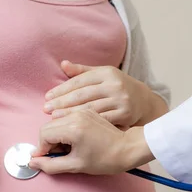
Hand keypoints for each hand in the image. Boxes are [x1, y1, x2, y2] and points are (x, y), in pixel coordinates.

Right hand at [29, 110, 153, 174]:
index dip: (42, 149)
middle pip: (49, 126)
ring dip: (57, 135)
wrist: (128, 149)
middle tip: (60, 154)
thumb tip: (33, 161)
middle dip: (49, 142)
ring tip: (69, 148)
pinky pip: (68, 117)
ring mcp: (83, 112)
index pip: (44, 134)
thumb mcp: (76, 166)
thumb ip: (51, 164)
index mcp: (73, 128)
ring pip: (57, 121)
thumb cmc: (105, 159)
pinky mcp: (88, 111)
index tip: (47, 159)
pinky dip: (66, 129)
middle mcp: (76, 115)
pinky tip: (76, 140)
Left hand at [44, 61, 166, 127]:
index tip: (47, 97)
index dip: (61, 89)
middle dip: (63, 103)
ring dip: (70, 114)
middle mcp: (115, 85)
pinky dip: (86, 125)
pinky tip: (74, 127)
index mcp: (107, 72)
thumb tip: (63, 64)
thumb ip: (83, 71)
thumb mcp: (103, 75)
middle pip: (83, 95)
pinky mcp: (125, 114)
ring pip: (91, 109)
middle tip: (47, 110)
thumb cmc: (118, 87)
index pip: (79, 81)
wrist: (144, 101)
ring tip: (55, 119)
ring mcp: (121, 100)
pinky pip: (101, 120)